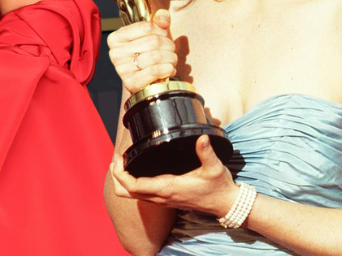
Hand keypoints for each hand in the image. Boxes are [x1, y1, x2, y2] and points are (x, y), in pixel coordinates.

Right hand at [107, 10, 177, 94]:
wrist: (142, 83)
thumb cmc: (145, 57)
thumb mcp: (150, 37)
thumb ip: (158, 24)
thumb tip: (163, 15)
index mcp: (116, 38)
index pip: (146, 27)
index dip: (161, 30)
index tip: (165, 36)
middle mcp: (115, 53)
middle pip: (153, 41)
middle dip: (168, 45)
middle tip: (171, 50)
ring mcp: (121, 69)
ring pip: (155, 56)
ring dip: (170, 58)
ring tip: (171, 60)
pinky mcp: (130, 82)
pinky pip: (155, 71)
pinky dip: (167, 69)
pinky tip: (169, 69)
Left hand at [110, 135, 237, 216]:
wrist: (225, 204)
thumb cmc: (218, 187)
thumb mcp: (215, 168)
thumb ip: (206, 152)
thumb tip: (201, 137)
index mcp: (167, 188)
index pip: (133, 186)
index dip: (120, 173)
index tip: (119, 157)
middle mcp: (160, 197)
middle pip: (125, 192)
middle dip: (116, 175)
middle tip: (118, 158)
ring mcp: (161, 200)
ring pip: (131, 195)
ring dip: (122, 180)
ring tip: (123, 162)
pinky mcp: (164, 200)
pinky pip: (140, 195)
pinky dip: (132, 184)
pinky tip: (137, 170)